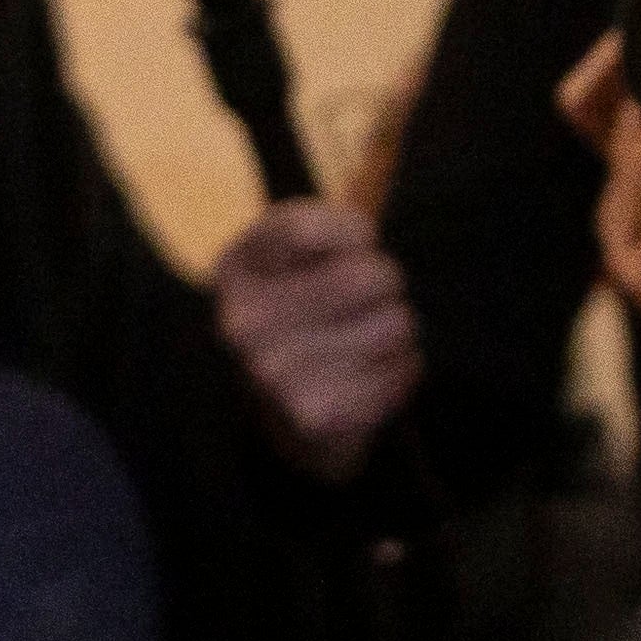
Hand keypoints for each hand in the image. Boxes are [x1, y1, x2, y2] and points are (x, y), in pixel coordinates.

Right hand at [205, 198, 416, 479]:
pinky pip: (403, 369)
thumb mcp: (295, 251)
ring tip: (367, 339)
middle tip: (371, 298)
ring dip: (397, 329)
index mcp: (237, 269)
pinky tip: (371, 372)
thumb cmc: (303, 307)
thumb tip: (363, 237)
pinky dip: (402, 367)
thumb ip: (325, 225)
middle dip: (386, 282)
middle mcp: (243, 323)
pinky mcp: (317, 415)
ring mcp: (275, 374)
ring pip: (396, 323)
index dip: (355, 234)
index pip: (309, 228)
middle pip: (368, 276)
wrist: (282, 408)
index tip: (355, 247)